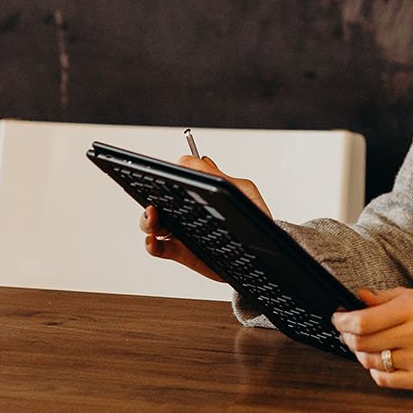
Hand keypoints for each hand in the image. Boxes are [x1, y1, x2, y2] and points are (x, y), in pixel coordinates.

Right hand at [138, 155, 272, 281]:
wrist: (265, 249)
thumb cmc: (256, 216)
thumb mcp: (244, 191)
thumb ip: (222, 177)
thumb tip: (201, 160)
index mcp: (200, 193)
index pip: (176, 180)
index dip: (168, 176)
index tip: (167, 177)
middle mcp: (187, 210)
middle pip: (157, 200)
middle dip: (149, 198)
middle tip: (154, 201)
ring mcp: (182, 231)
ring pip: (153, 224)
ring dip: (147, 220)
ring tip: (153, 217)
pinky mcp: (181, 252)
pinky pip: (158, 248)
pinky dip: (151, 244)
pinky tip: (153, 240)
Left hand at [331, 287, 412, 389]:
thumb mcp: (409, 298)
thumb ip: (381, 298)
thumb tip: (357, 297)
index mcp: (412, 309)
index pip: (364, 321)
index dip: (343, 322)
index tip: (338, 320)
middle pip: (362, 343)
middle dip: (348, 338)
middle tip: (347, 334)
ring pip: (370, 362)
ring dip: (361, 354)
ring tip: (367, 347)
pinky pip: (383, 379)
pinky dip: (376, 370)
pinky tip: (382, 361)